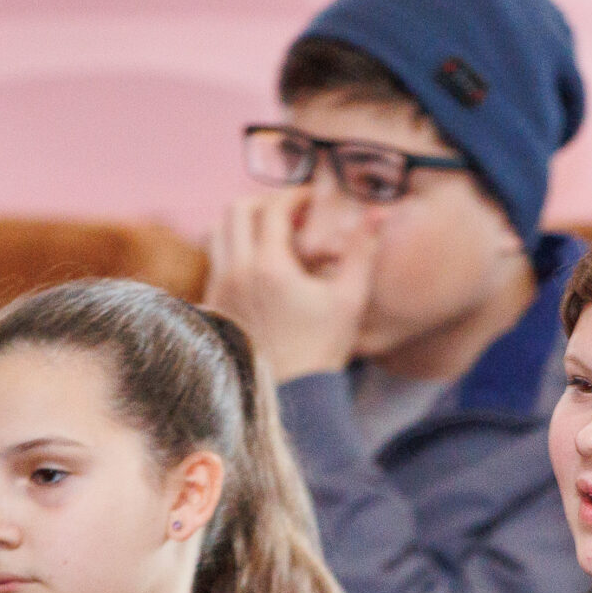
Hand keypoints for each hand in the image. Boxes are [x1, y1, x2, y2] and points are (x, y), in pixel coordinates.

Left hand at [203, 188, 372, 380]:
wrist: (290, 397)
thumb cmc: (322, 351)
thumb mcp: (349, 300)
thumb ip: (362, 251)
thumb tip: (378, 211)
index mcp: (269, 266)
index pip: (273, 208)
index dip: (294, 196)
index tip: (310, 199)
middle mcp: (235, 272)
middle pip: (236, 210)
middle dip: (263, 202)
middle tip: (289, 213)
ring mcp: (219, 289)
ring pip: (217, 233)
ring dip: (243, 225)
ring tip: (271, 236)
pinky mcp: (213, 306)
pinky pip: (213, 261)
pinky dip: (232, 251)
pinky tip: (258, 268)